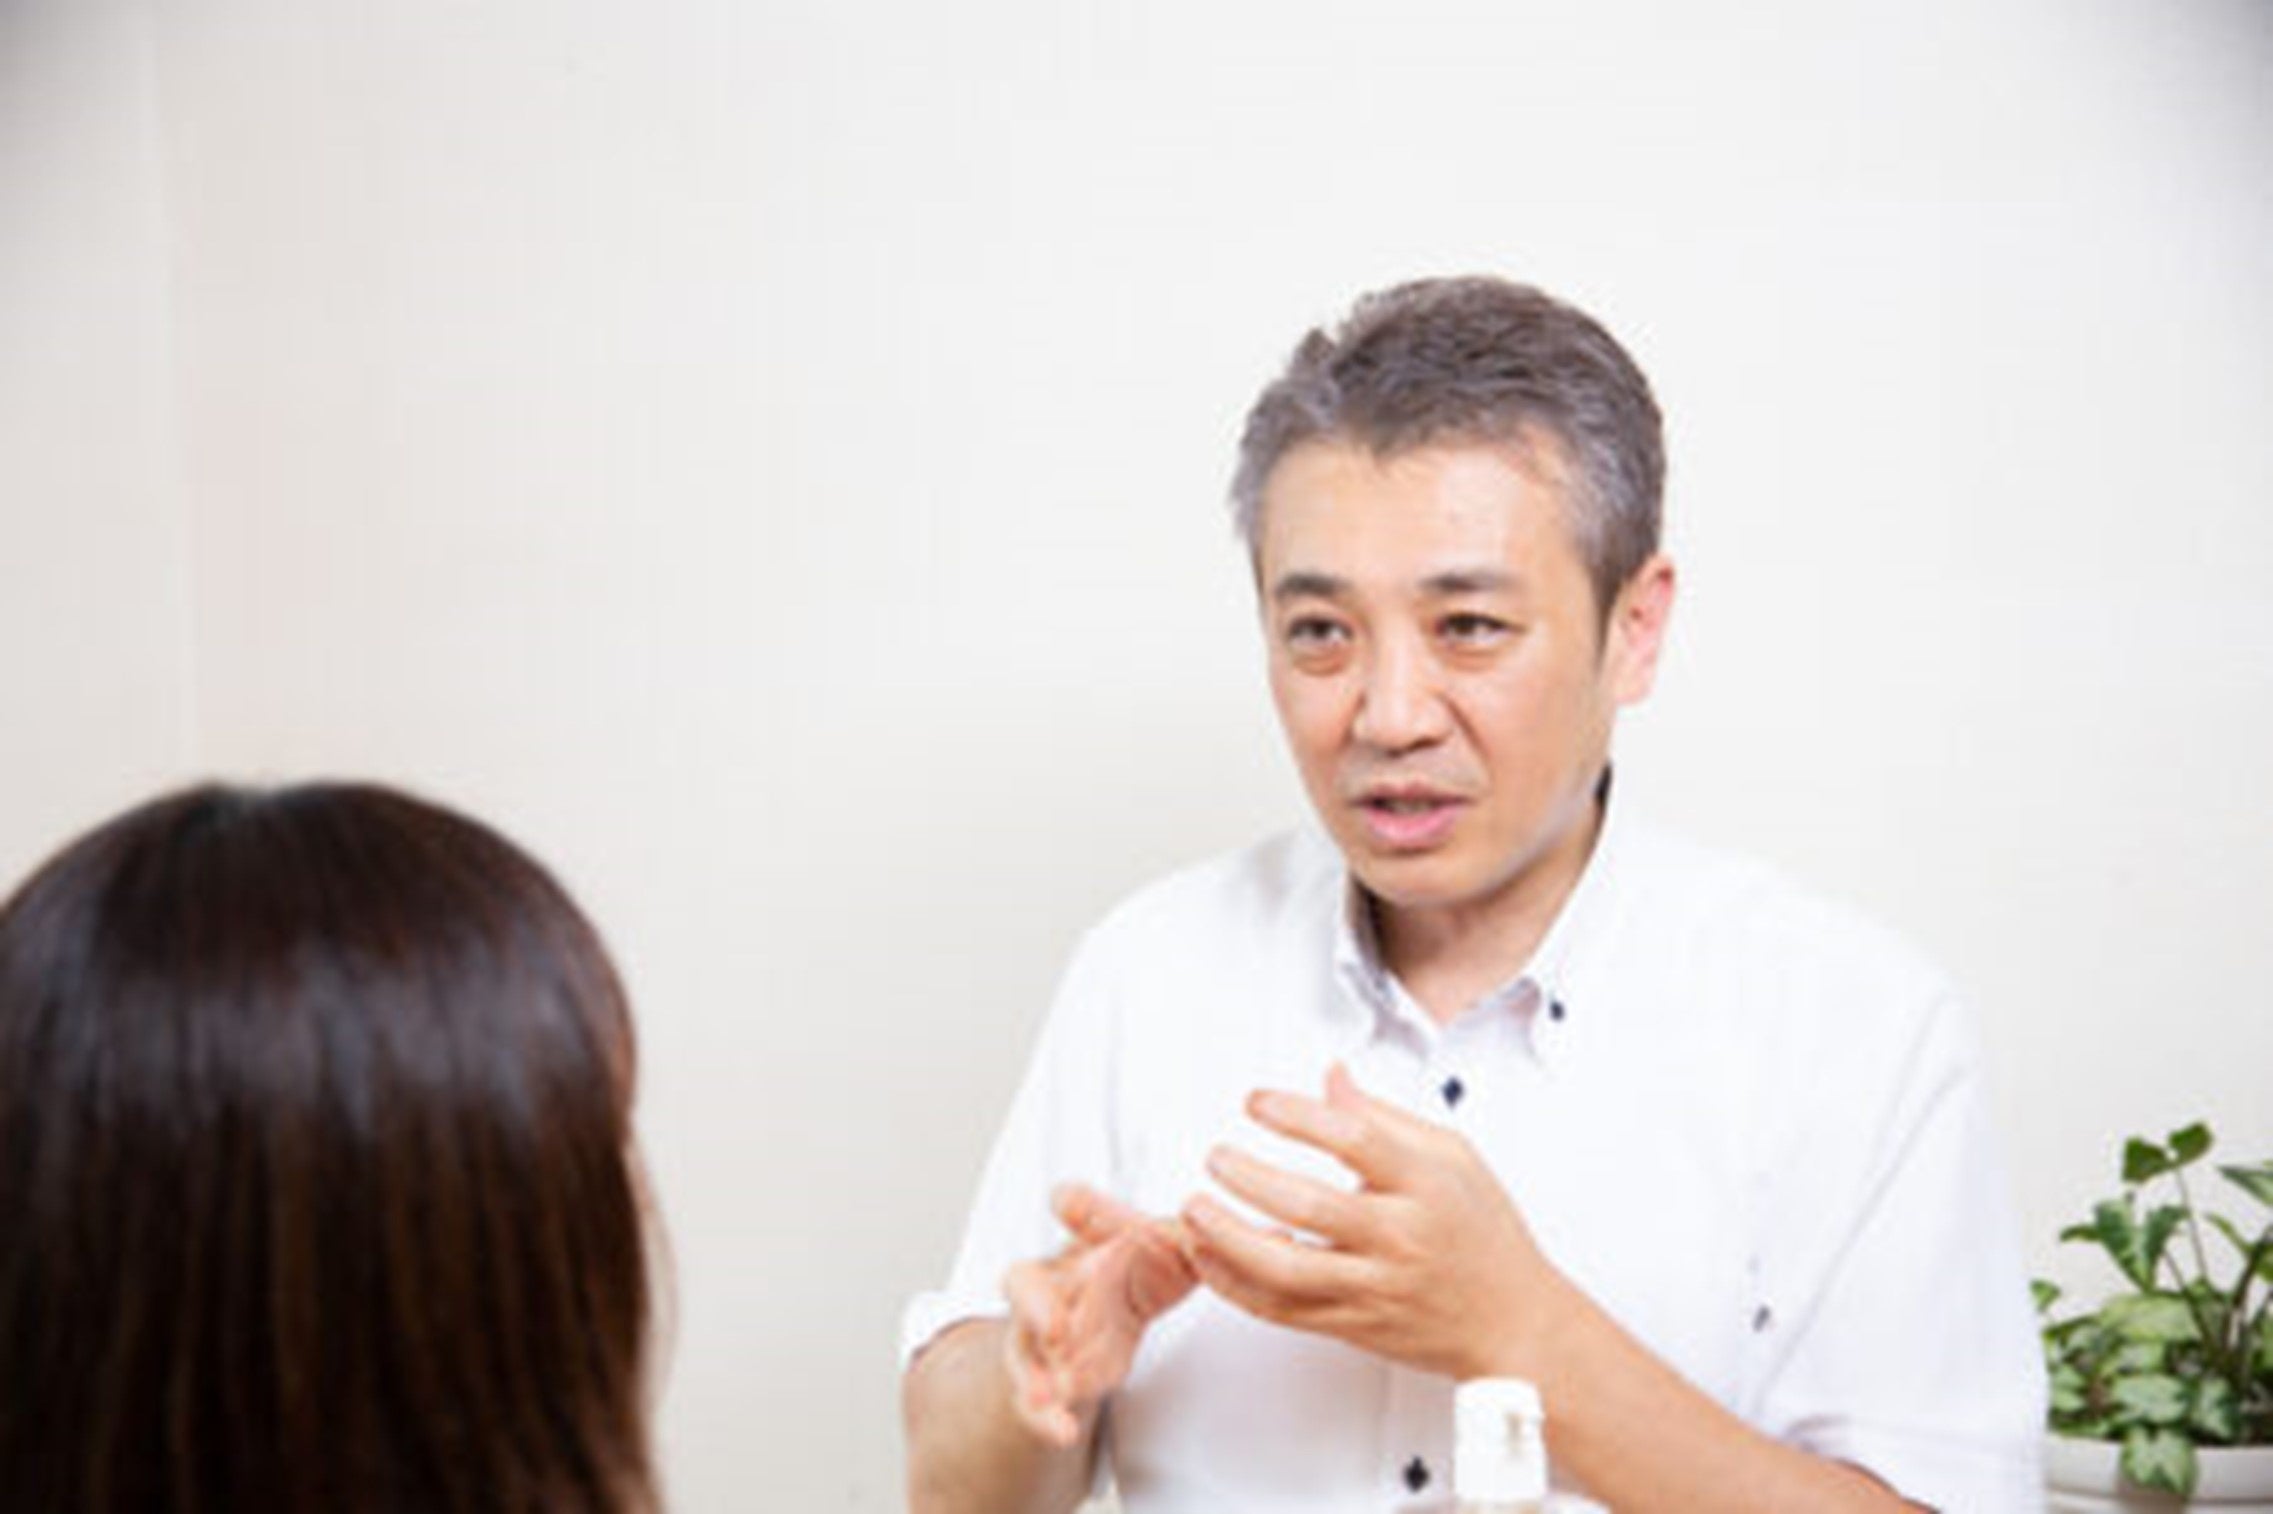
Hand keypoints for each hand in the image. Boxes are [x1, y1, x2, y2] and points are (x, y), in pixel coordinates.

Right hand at [1001, 1183, 1198, 1446]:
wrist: (1103, 1312)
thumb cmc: (1132, 1268)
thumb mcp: (1169, 1251)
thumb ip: (1201, 1242)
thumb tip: (1261, 1231)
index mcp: (1090, 1241)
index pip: (1078, 1214)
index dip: (1077, 1208)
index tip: (1069, 1201)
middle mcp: (1055, 1284)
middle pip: (1027, 1285)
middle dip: (1035, 1304)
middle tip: (1053, 1326)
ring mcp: (1043, 1335)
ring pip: (1025, 1352)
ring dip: (1034, 1376)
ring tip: (1046, 1397)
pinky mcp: (1049, 1379)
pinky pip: (1037, 1401)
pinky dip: (1047, 1418)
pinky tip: (1063, 1431)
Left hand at [1180, 1062, 1570, 1380]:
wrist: (1513, 1322)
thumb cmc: (1486, 1237)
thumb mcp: (1453, 1157)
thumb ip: (1386, 1116)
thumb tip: (1332, 1078)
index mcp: (1424, 1185)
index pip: (1354, 1139)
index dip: (1297, 1114)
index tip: (1257, 1101)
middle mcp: (1397, 1237)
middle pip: (1310, 1206)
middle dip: (1249, 1178)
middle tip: (1216, 1156)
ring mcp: (1373, 1286)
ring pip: (1286, 1269)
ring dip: (1229, 1238)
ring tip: (1195, 1210)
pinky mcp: (1353, 1324)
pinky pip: (1282, 1310)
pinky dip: (1236, 1285)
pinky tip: (1209, 1257)